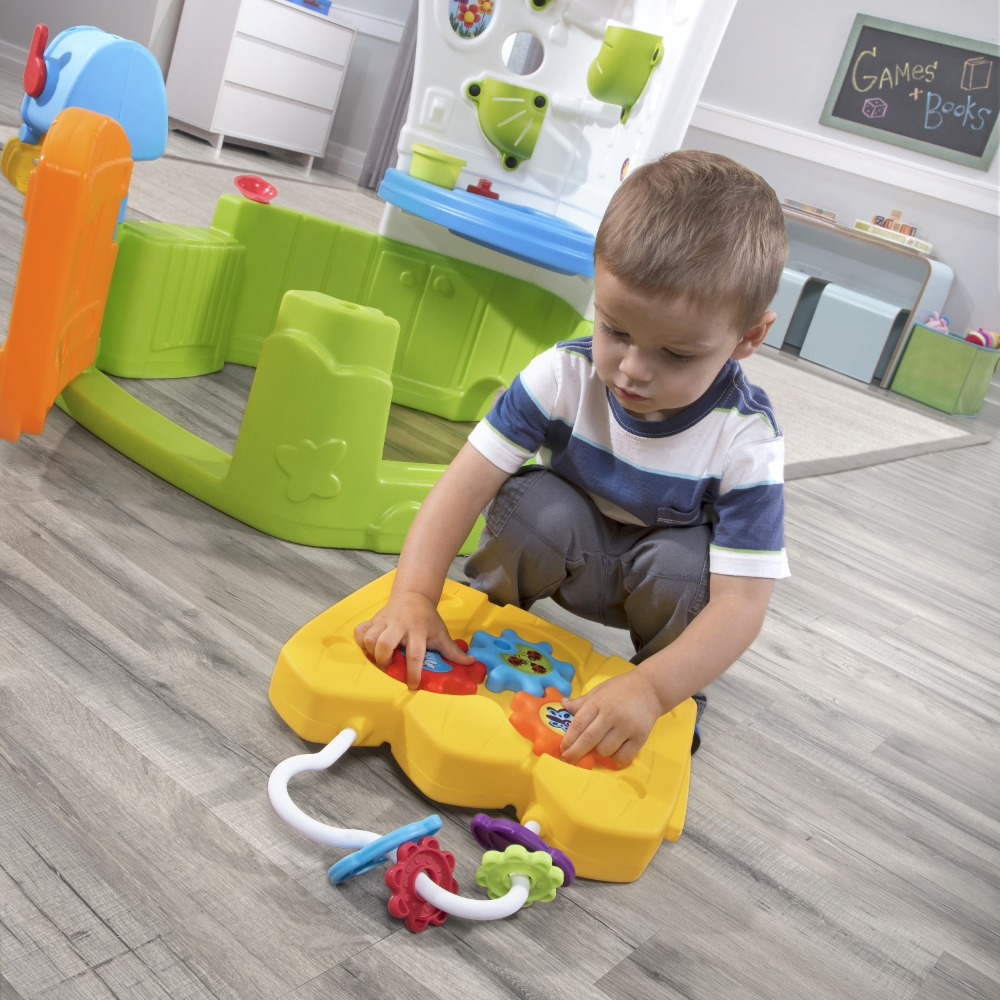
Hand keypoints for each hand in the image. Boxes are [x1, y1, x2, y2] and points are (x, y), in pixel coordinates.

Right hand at [354, 591, 473, 689]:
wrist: (413, 596)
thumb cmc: (427, 619)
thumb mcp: (441, 633)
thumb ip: (453, 651)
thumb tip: (471, 662)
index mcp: (418, 630)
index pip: (414, 653)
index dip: (413, 672)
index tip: (413, 685)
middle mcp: (399, 625)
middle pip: (384, 644)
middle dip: (384, 660)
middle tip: (389, 667)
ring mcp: (384, 621)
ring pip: (369, 638)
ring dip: (371, 652)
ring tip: (380, 658)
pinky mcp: (373, 619)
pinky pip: (360, 630)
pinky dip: (360, 641)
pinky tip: (368, 647)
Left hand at [559, 671, 662, 765]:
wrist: (650, 689)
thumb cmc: (621, 689)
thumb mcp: (599, 690)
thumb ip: (581, 702)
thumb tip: (563, 705)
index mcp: (599, 702)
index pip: (578, 725)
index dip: (568, 740)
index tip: (562, 749)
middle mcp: (612, 715)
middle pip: (588, 740)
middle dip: (575, 753)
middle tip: (567, 759)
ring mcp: (627, 727)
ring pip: (605, 750)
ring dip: (597, 753)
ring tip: (597, 747)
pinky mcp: (640, 738)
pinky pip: (622, 756)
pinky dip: (614, 758)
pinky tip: (612, 751)